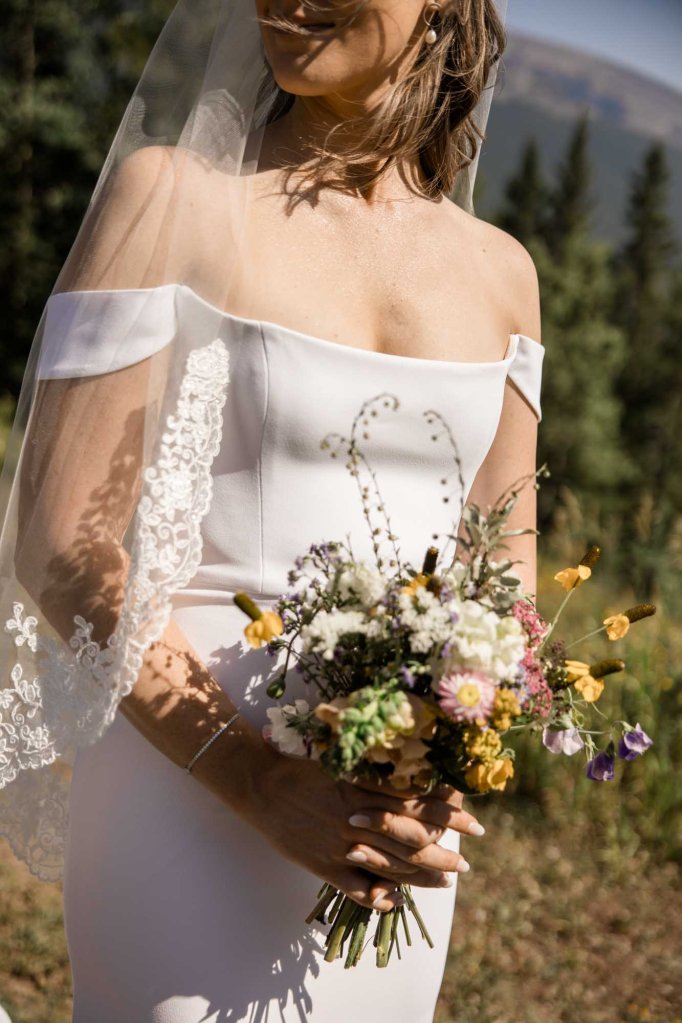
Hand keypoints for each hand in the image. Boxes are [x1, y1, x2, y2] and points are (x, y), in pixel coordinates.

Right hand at [242, 747, 481, 912]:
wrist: (259, 785)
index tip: (471, 818)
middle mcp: (357, 820)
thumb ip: (374, 774)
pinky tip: (396, 901)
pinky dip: (377, 897)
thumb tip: (410, 774)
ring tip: (446, 881)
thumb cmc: (301, 767)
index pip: (416, 803)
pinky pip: (355, 888)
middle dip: (443, 851)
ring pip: (390, 865)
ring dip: (421, 876)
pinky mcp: (323, 865)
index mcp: (363, 790)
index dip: (446, 812)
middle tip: (467, 860)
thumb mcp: (342, 762)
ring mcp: (340, 846)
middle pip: (410, 839)